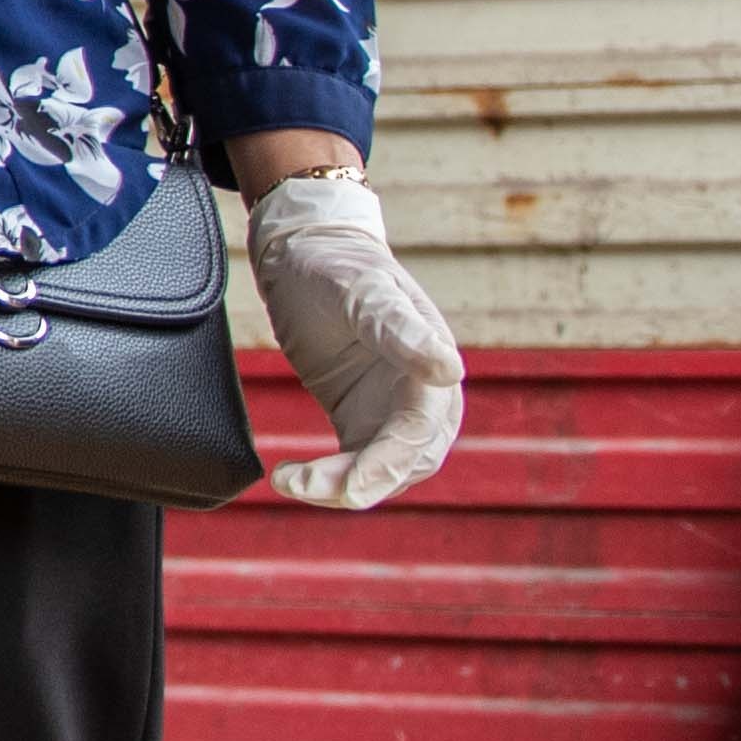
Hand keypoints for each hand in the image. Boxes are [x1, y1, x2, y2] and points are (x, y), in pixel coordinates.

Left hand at [242, 166, 466, 510]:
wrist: (306, 254)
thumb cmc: (337, 266)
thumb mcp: (364, 293)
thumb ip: (402, 331)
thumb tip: (450, 371)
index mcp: (432, 362)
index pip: (420, 428)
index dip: (388, 461)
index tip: (353, 486)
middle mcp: (423, 393)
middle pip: (405, 460)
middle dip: (361, 481)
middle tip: (306, 486)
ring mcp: (393, 410)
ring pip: (382, 470)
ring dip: (341, 486)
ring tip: (290, 481)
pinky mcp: (362, 420)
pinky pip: (355, 463)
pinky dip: (329, 478)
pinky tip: (293, 477)